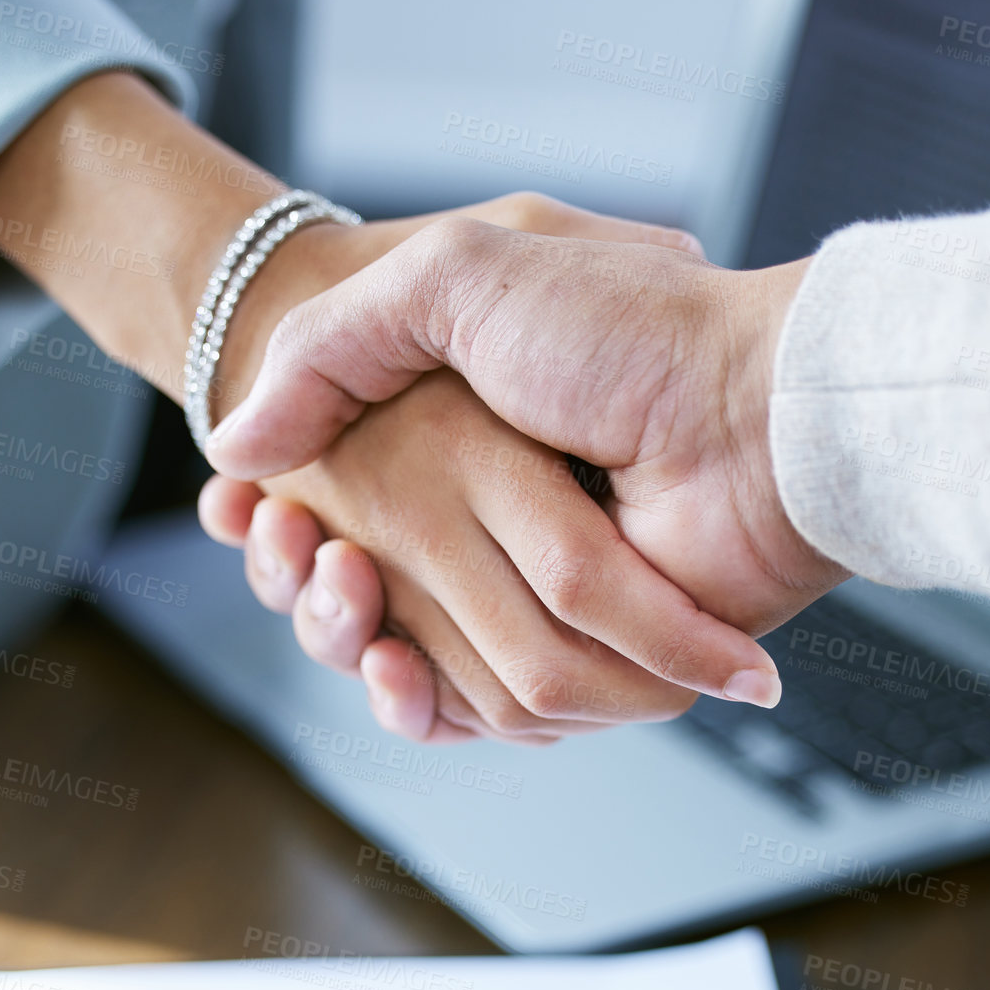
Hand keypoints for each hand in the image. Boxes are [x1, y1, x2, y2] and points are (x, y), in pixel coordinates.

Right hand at [198, 196, 783, 743]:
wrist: (758, 415)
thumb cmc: (628, 333)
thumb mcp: (459, 277)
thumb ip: (337, 342)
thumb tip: (231, 443)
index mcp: (458, 436)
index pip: (331, 501)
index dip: (271, 517)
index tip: (236, 512)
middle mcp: (491, 519)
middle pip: (351, 586)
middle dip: (298, 574)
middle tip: (287, 545)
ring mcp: (534, 595)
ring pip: (398, 653)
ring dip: (344, 634)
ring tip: (335, 586)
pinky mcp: (583, 665)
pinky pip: (477, 712)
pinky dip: (423, 701)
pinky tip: (386, 666)